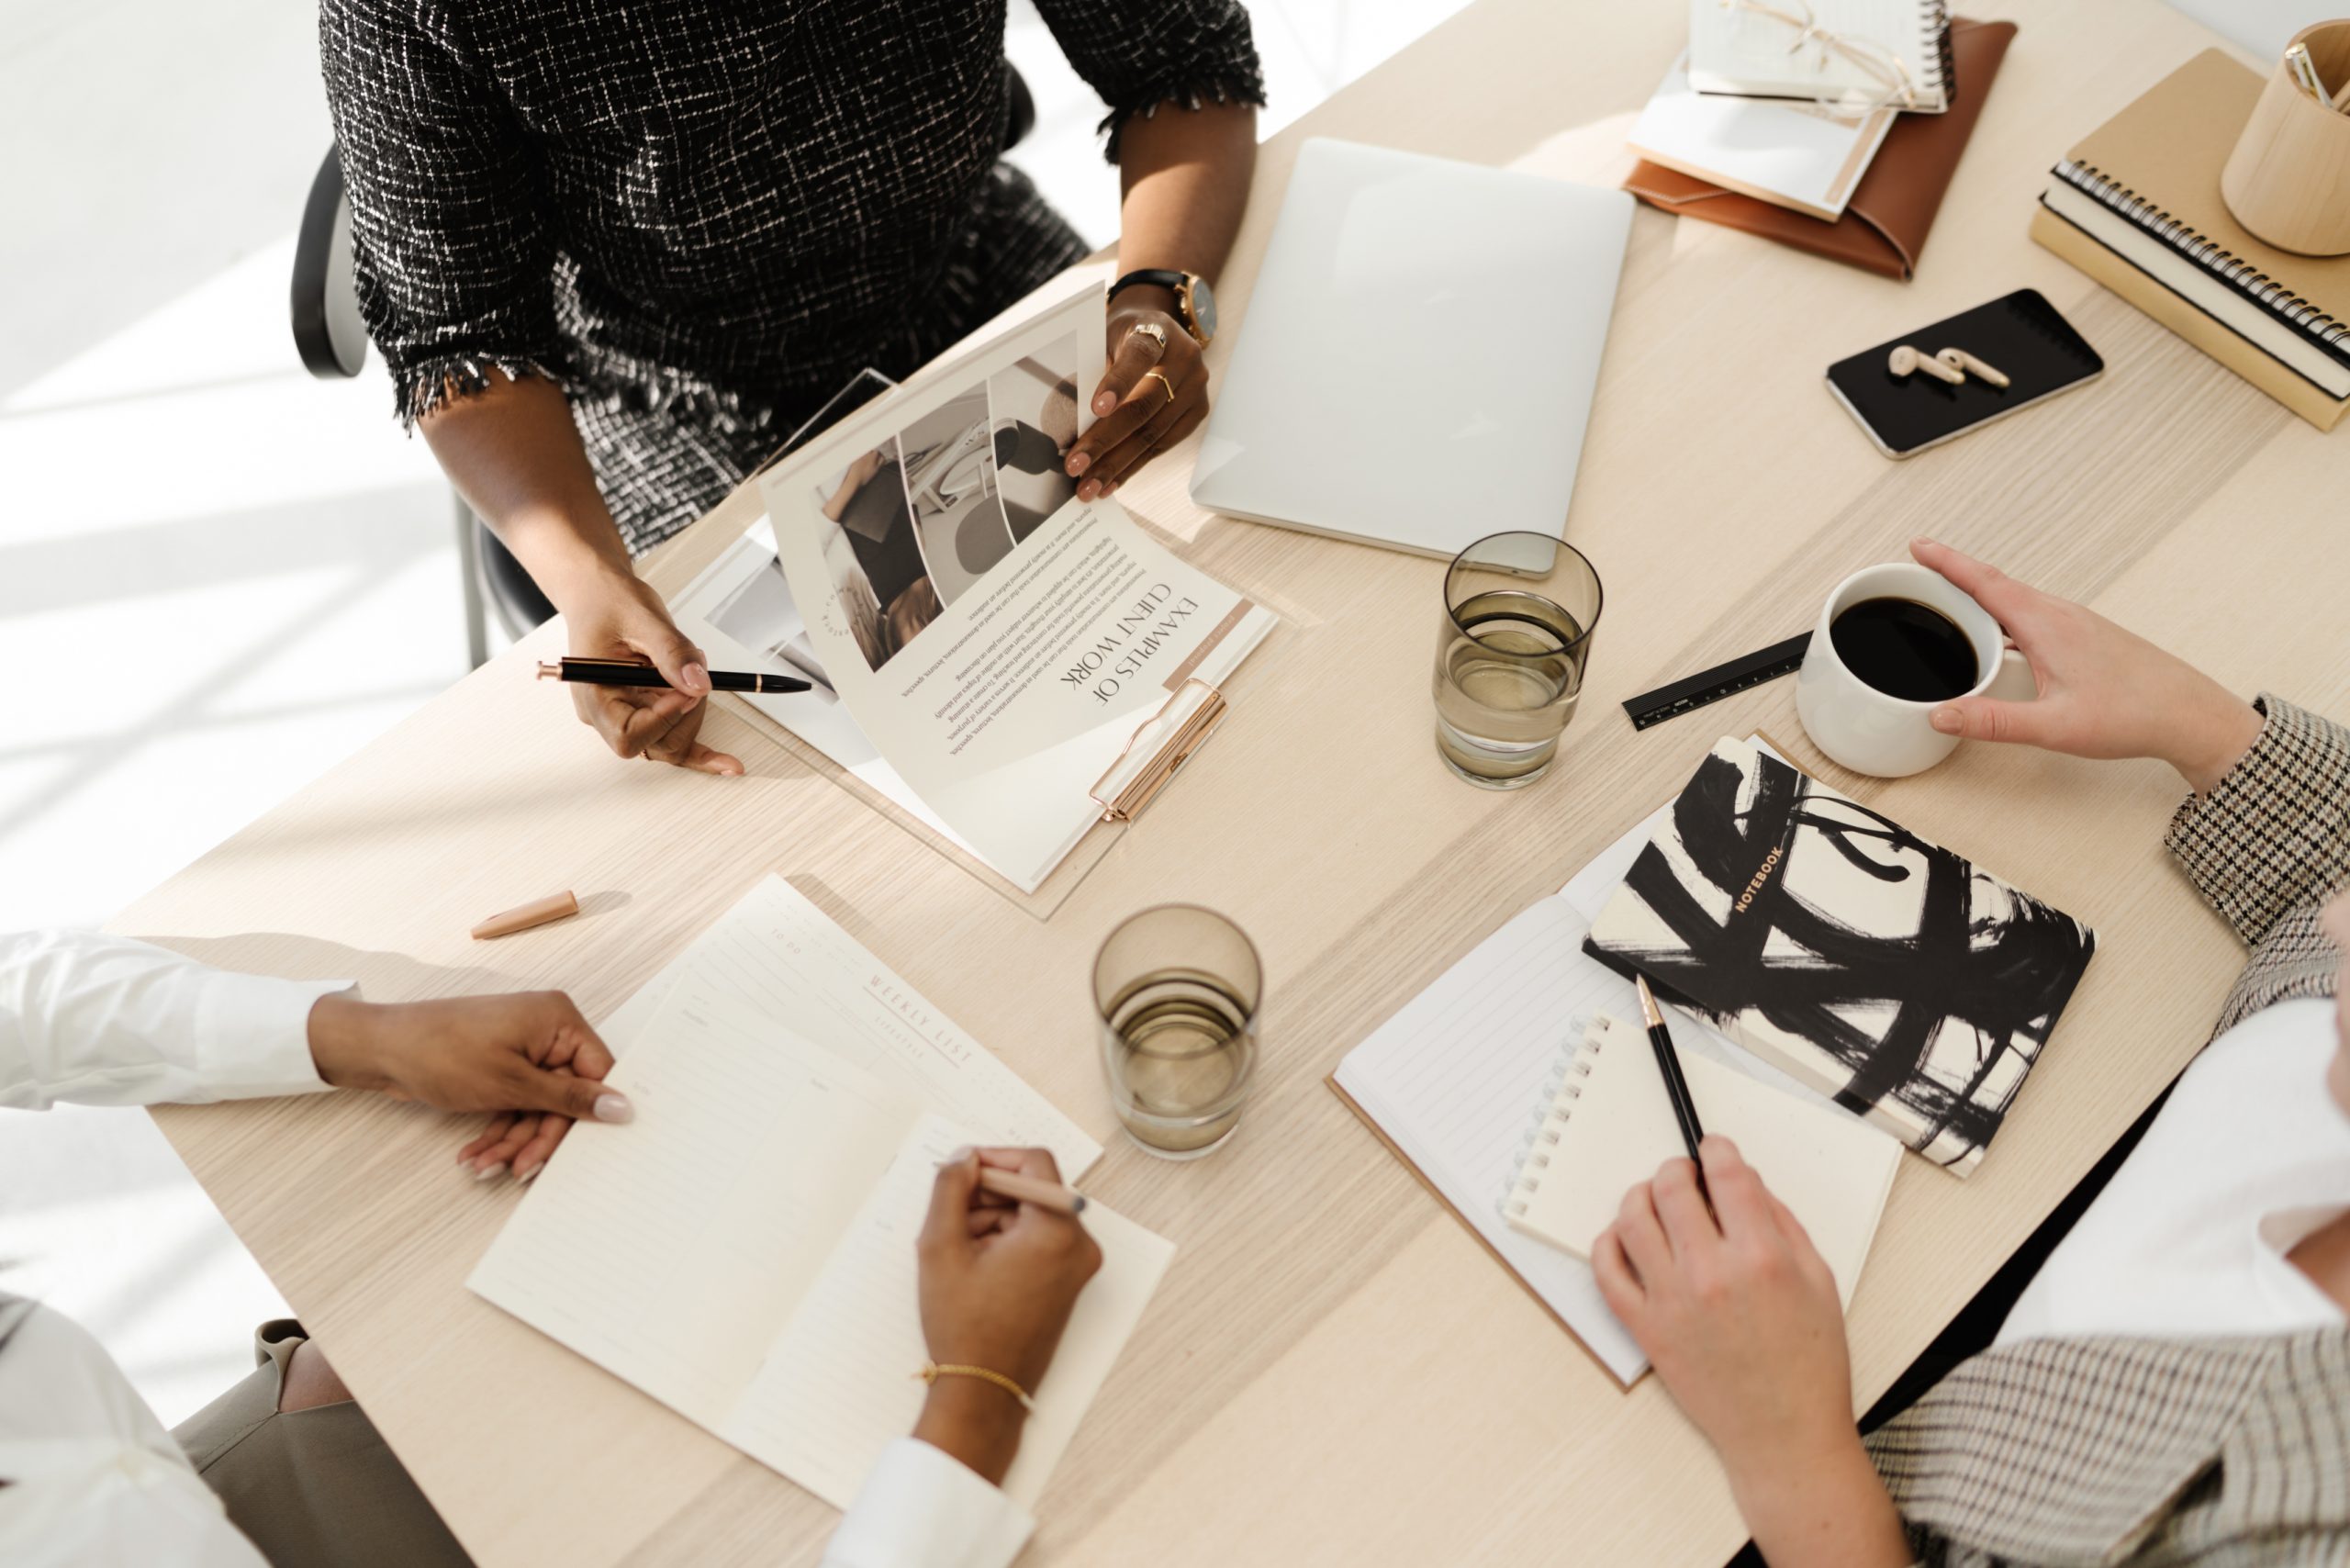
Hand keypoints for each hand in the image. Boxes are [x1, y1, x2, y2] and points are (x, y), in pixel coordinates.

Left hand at [306, 991, 628, 1181]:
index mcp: (558, 1020)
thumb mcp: (512, 1083)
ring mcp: (522, 1049)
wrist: (380, 1049)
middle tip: (516, 1168)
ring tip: (482, 1165)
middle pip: (564, 1097)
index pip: (597, 1073)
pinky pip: (515, 1104)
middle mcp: (546, 1031)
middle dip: (535, 1137)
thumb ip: (571, 1099)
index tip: (579, 1151)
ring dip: (511, 1141)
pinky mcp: (501, 1066)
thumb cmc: (442, 1052)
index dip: (590, 1114)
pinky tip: (475, 1154)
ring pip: (536, 1107)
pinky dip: (497, 1131)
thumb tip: (622, 1108)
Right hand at [562, 571, 742, 775]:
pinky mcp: (644, 711)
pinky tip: (727, 764)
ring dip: (693, 711)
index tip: (685, 690)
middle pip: (656, 744)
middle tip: (696, 673)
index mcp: (593, 693)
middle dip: (687, 713)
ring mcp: (625, 714)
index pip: (628, 736)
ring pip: (670, 742)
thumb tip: (698, 684)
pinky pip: (673, 739)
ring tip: (691, 669)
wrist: (599, 594)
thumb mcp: (644, 619)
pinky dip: (701, 752)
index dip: (664, 718)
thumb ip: (672, 653)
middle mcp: (605, 713)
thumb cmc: (610, 602)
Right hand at [911, 1147, 1102, 1482]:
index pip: (1034, 1162)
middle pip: (1032, 1189)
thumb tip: (964, 1158)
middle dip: (987, 1196)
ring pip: (1030, 1215)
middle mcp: (1079, 1246)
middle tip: (948, 1216)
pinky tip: (973, 1267)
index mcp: (1057, 1232)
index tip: (959, 1170)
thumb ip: (951, 1188)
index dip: (992, 1158)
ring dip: (991, 1221)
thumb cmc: (964, 1327)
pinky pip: (1037, 1241)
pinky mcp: (1067, 1282)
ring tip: (956, 1252)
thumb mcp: (941, 1247)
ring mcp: (1077, 1267)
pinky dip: (1005, 1242)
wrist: (983, 1391)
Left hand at [1064, 301, 1208, 501]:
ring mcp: (1195, 389)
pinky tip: (1110, 482)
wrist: (1158, 330)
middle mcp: (1184, 360)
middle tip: (1076, 465)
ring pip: (1153, 434)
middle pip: (1144, 407)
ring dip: (1116, 465)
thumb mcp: (1106, 337)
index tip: (1096, 407)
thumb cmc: (1124, 336)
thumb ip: (1094, 369)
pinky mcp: (1197, 413)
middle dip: (1105, 441)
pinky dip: (1132, 467)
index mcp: (1157, 332)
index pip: (1139, 356)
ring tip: (1088, 485)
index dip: (1118, 383)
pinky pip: (1162, 446)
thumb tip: (1068, 420)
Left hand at [1595, 1138, 1912, 1566]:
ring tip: (1654, 1201)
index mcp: (1762, 1258)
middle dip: (1677, 1169)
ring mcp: (1672, 1301)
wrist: (1784, 1434)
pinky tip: (1625, 1239)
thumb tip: (1748, 1184)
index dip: (1716, 1150)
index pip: (1727, 1175)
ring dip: (1640, 1197)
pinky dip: (1609, 1244)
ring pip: (1631, 1219)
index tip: (1713, 1148)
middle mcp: (1711, 1274)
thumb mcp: (1820, 1281)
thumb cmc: (1809, 1366)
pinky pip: (1607, 1271)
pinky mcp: (1646, 1328)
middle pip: (1671, 1188)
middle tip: (1684, 1174)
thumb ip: (1783, 1224)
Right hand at [1911, 539, 2261, 793]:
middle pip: (1994, 585)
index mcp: (2046, 625)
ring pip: (2014, 601)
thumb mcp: (2053, 725)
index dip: (1946, 562)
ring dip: (1978, 597)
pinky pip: (2031, 616)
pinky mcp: (2083, 638)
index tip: (1918, 546)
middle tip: (1917, 576)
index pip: (1984, 582)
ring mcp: (2074, 624)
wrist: (2189, 715)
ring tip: (1947, 605)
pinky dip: (2003, 617)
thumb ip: (1992, 721)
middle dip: (1952, 576)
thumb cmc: (2134, 714)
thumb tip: (1942, 715)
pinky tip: (1999, 640)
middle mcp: (2060, 615)